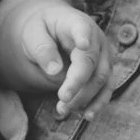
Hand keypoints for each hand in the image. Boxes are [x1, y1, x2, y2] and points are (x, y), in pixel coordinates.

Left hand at [16, 1, 113, 118]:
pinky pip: (106, 89)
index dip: (83, 37)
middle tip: (61, 100)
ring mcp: (104, 55)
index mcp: (76, 23)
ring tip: (64, 110)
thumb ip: (42, 48)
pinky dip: (98, 103)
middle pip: (92, 63)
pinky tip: (87, 116)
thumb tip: (54, 71)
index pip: (82, 29)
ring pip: (102, 79)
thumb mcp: (33, 34)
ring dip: (85, 98)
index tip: (82, 44)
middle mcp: (96, 39)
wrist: (52, 30)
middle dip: (78, 84)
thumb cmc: (41, 30)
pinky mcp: (105, 71)